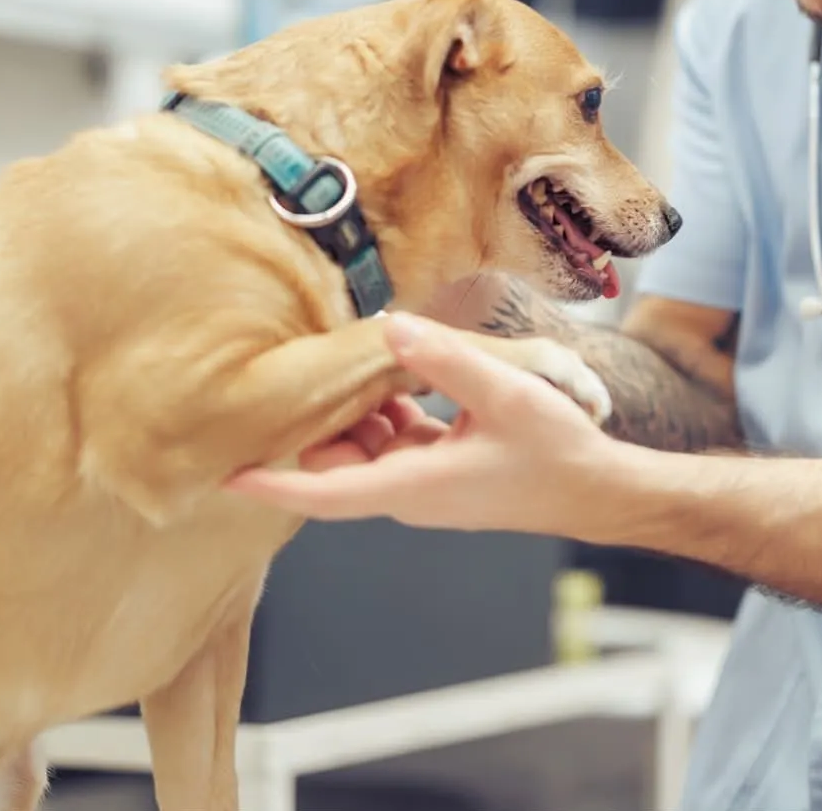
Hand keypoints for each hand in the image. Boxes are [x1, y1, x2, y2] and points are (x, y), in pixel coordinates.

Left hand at [225, 313, 618, 537]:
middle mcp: (408, 492)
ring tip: (368, 357)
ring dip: (359, 409)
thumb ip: (446, 360)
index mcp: (412, 486)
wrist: (597, 489)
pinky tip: (406, 370)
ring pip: (365, 448)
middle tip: (317, 365)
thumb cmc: (556, 452)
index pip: (323, 494)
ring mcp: (424, 483)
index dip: (270, 486)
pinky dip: (390, 410)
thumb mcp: (504, 396)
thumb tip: (390, 327)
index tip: (224, 474)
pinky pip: (395, 440)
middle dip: (321, 419)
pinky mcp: (440, 470)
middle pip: (337, 462)